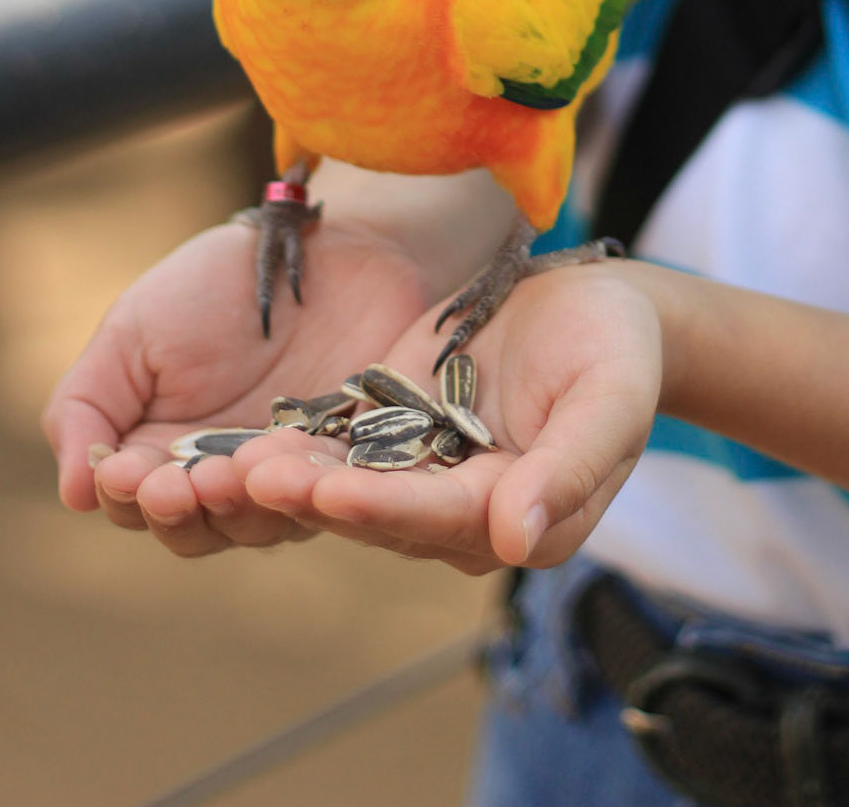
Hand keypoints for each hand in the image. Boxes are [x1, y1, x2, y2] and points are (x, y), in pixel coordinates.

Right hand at [42, 213, 430, 557]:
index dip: (127, 496)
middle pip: (193, 530)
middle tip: (173, 485)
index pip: (133, 504)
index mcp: (161, 453)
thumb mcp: (132, 332)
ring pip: (259, 525)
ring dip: (237, 508)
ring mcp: (287, 476)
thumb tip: (73, 494)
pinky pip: (329, 492)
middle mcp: (222, 478)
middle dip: (179, 512)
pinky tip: (286, 466)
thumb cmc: (214, 285)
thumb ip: (86, 406)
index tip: (123, 471)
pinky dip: (306, 488)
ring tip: (225, 475)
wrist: (311, 245)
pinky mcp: (349, 462)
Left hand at [224, 261, 662, 574]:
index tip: (333, 495)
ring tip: (230, 464)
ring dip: (290, 478)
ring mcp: (422, 472)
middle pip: (380, 510)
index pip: (445, 518)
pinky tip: (242, 435)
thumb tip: (516, 538)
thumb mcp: (612, 397)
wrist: (598, 310)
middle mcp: (461, 511)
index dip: (386, 508)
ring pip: (348, 483)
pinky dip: (294, 443)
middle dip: (315, 498)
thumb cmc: (618, 351)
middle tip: (251, 481)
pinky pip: (339, 444)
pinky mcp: (394, 429)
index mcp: (520, 518)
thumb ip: (572, 467)